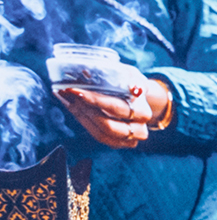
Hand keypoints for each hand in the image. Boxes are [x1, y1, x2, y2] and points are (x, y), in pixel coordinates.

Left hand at [55, 75, 172, 148]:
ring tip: (70, 100)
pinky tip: (74, 108)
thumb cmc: (130, 84)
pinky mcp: (119, 143)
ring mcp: (130, 139)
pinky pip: (99, 136)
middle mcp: (139, 129)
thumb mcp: (132, 76)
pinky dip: (84, 122)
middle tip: (69, 94)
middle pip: (107, 125)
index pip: (115, 108)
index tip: (75, 90)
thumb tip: (133, 87)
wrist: (136, 97)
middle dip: (84, 110)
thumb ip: (134, 81)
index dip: (94, 100)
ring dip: (82, 117)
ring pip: (101, 134)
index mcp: (143, 112)